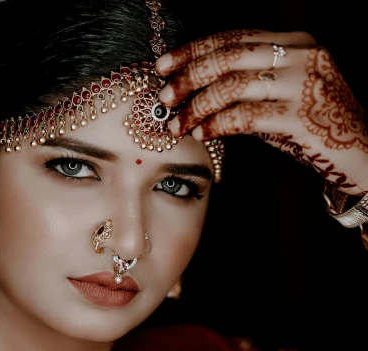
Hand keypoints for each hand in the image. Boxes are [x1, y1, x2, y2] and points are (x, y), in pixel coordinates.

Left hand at [155, 30, 367, 196]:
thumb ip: (244, 85)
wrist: (360, 152)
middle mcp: (301, 56)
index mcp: (294, 42)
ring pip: (232, 86)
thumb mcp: (279, 94)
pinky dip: (216, 125)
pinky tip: (201, 134)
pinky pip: (244, 117)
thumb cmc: (312, 125)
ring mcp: (302, 84)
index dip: (194, 50)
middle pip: (228, 57)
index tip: (164, 65)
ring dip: (196, 106)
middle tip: (165, 95)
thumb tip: (188, 89)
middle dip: (189, 77)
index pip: (233, 38)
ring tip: (176, 123)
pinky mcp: (300, 117)